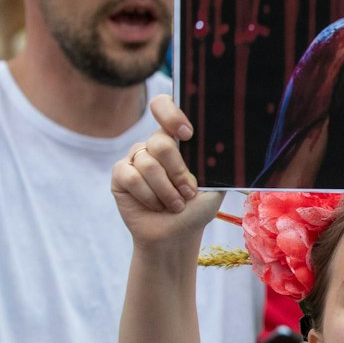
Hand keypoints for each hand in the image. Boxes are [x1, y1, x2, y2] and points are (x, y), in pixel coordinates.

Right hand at [111, 94, 221, 247]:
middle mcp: (154, 145)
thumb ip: (214, 162)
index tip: (187, 134)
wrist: (177, 235)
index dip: (171, 114)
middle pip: (160, 141)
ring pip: (147, 162)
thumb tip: (223, 143)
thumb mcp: (214, 184)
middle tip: (188, 191)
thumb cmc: (197, 208)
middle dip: (177, 170)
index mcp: (177, 139)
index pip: (165, 107)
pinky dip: (147, 195)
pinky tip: (155, 206)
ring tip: (176, 204)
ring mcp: (135, 158)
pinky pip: (130, 176)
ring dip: (165, 189)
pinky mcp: (120, 175)